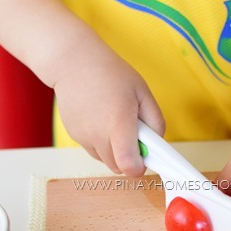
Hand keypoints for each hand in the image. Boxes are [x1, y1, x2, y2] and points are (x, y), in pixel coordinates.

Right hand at [54, 44, 164, 176]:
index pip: (128, 166)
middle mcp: (98, 134)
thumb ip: (155, 121)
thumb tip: (157, 144)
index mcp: (119, 123)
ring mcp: (83, 136)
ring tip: (116, 123)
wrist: (74, 62)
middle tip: (135, 135)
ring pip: (105, 160)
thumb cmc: (110, 73)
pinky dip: (102, 143)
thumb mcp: (143, 92)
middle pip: (118, 167)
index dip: (140, 166)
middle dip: (130, 158)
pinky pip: (93, 150)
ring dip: (115, 151)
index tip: (146, 156)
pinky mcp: (74, 135)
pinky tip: (101, 119)